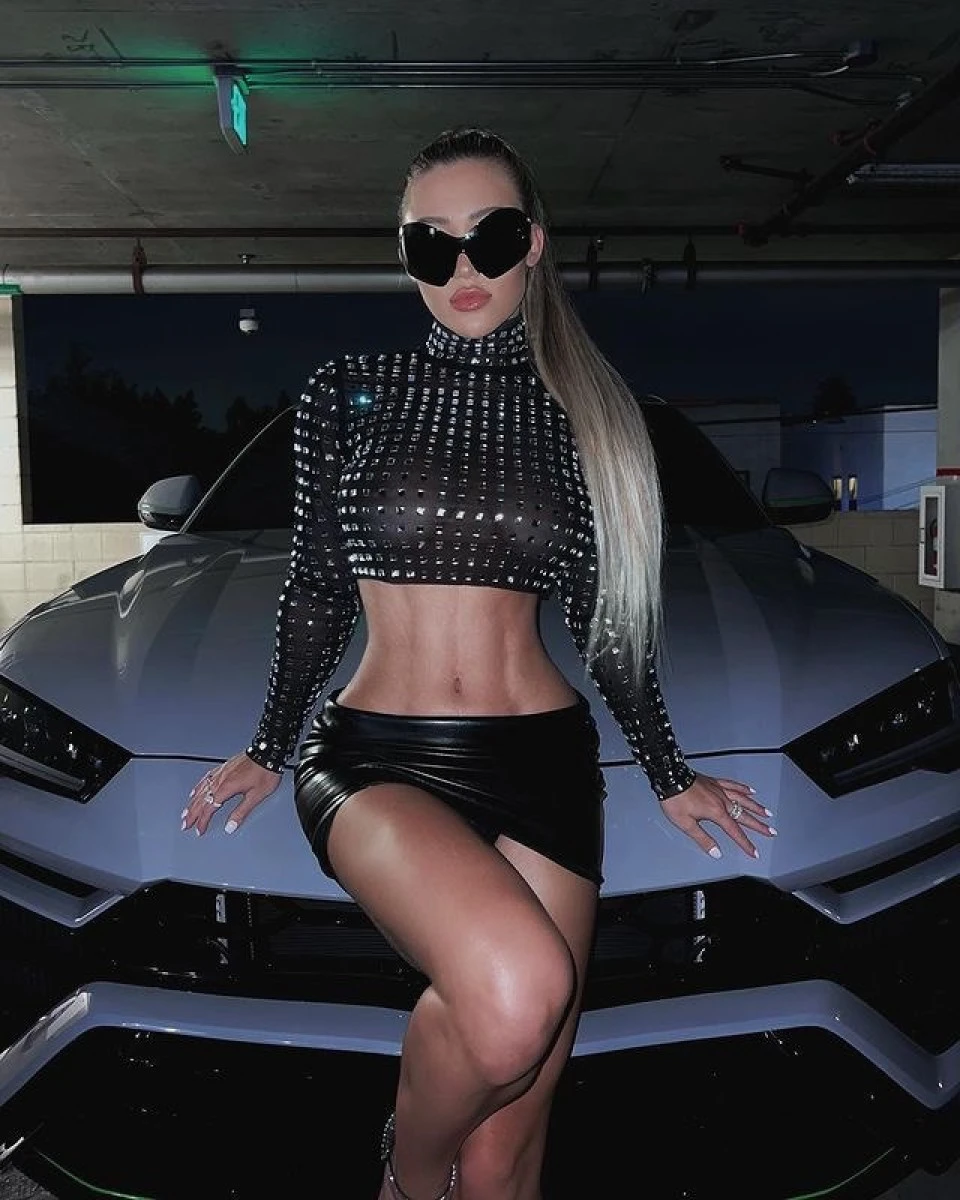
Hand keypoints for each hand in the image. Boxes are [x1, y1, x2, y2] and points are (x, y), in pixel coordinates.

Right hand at [182, 751, 282, 836]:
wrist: (267, 753)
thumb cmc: (264, 772)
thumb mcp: (256, 796)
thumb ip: (241, 812)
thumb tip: (230, 827)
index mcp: (227, 788)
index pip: (209, 809)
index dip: (203, 821)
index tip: (199, 831)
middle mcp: (221, 780)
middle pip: (201, 800)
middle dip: (192, 814)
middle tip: (185, 825)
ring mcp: (221, 773)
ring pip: (201, 790)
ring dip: (192, 803)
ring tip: (186, 813)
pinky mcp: (223, 767)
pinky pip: (205, 779)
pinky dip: (198, 787)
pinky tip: (195, 791)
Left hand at [660, 773, 775, 858]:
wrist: (669, 778)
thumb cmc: (675, 800)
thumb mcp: (686, 824)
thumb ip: (703, 839)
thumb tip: (715, 852)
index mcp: (716, 812)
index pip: (735, 832)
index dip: (745, 843)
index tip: (754, 852)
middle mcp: (721, 800)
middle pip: (744, 815)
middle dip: (759, 825)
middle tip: (771, 832)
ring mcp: (719, 789)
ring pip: (743, 799)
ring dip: (756, 807)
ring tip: (767, 813)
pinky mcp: (714, 782)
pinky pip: (733, 785)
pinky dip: (743, 788)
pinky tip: (750, 790)